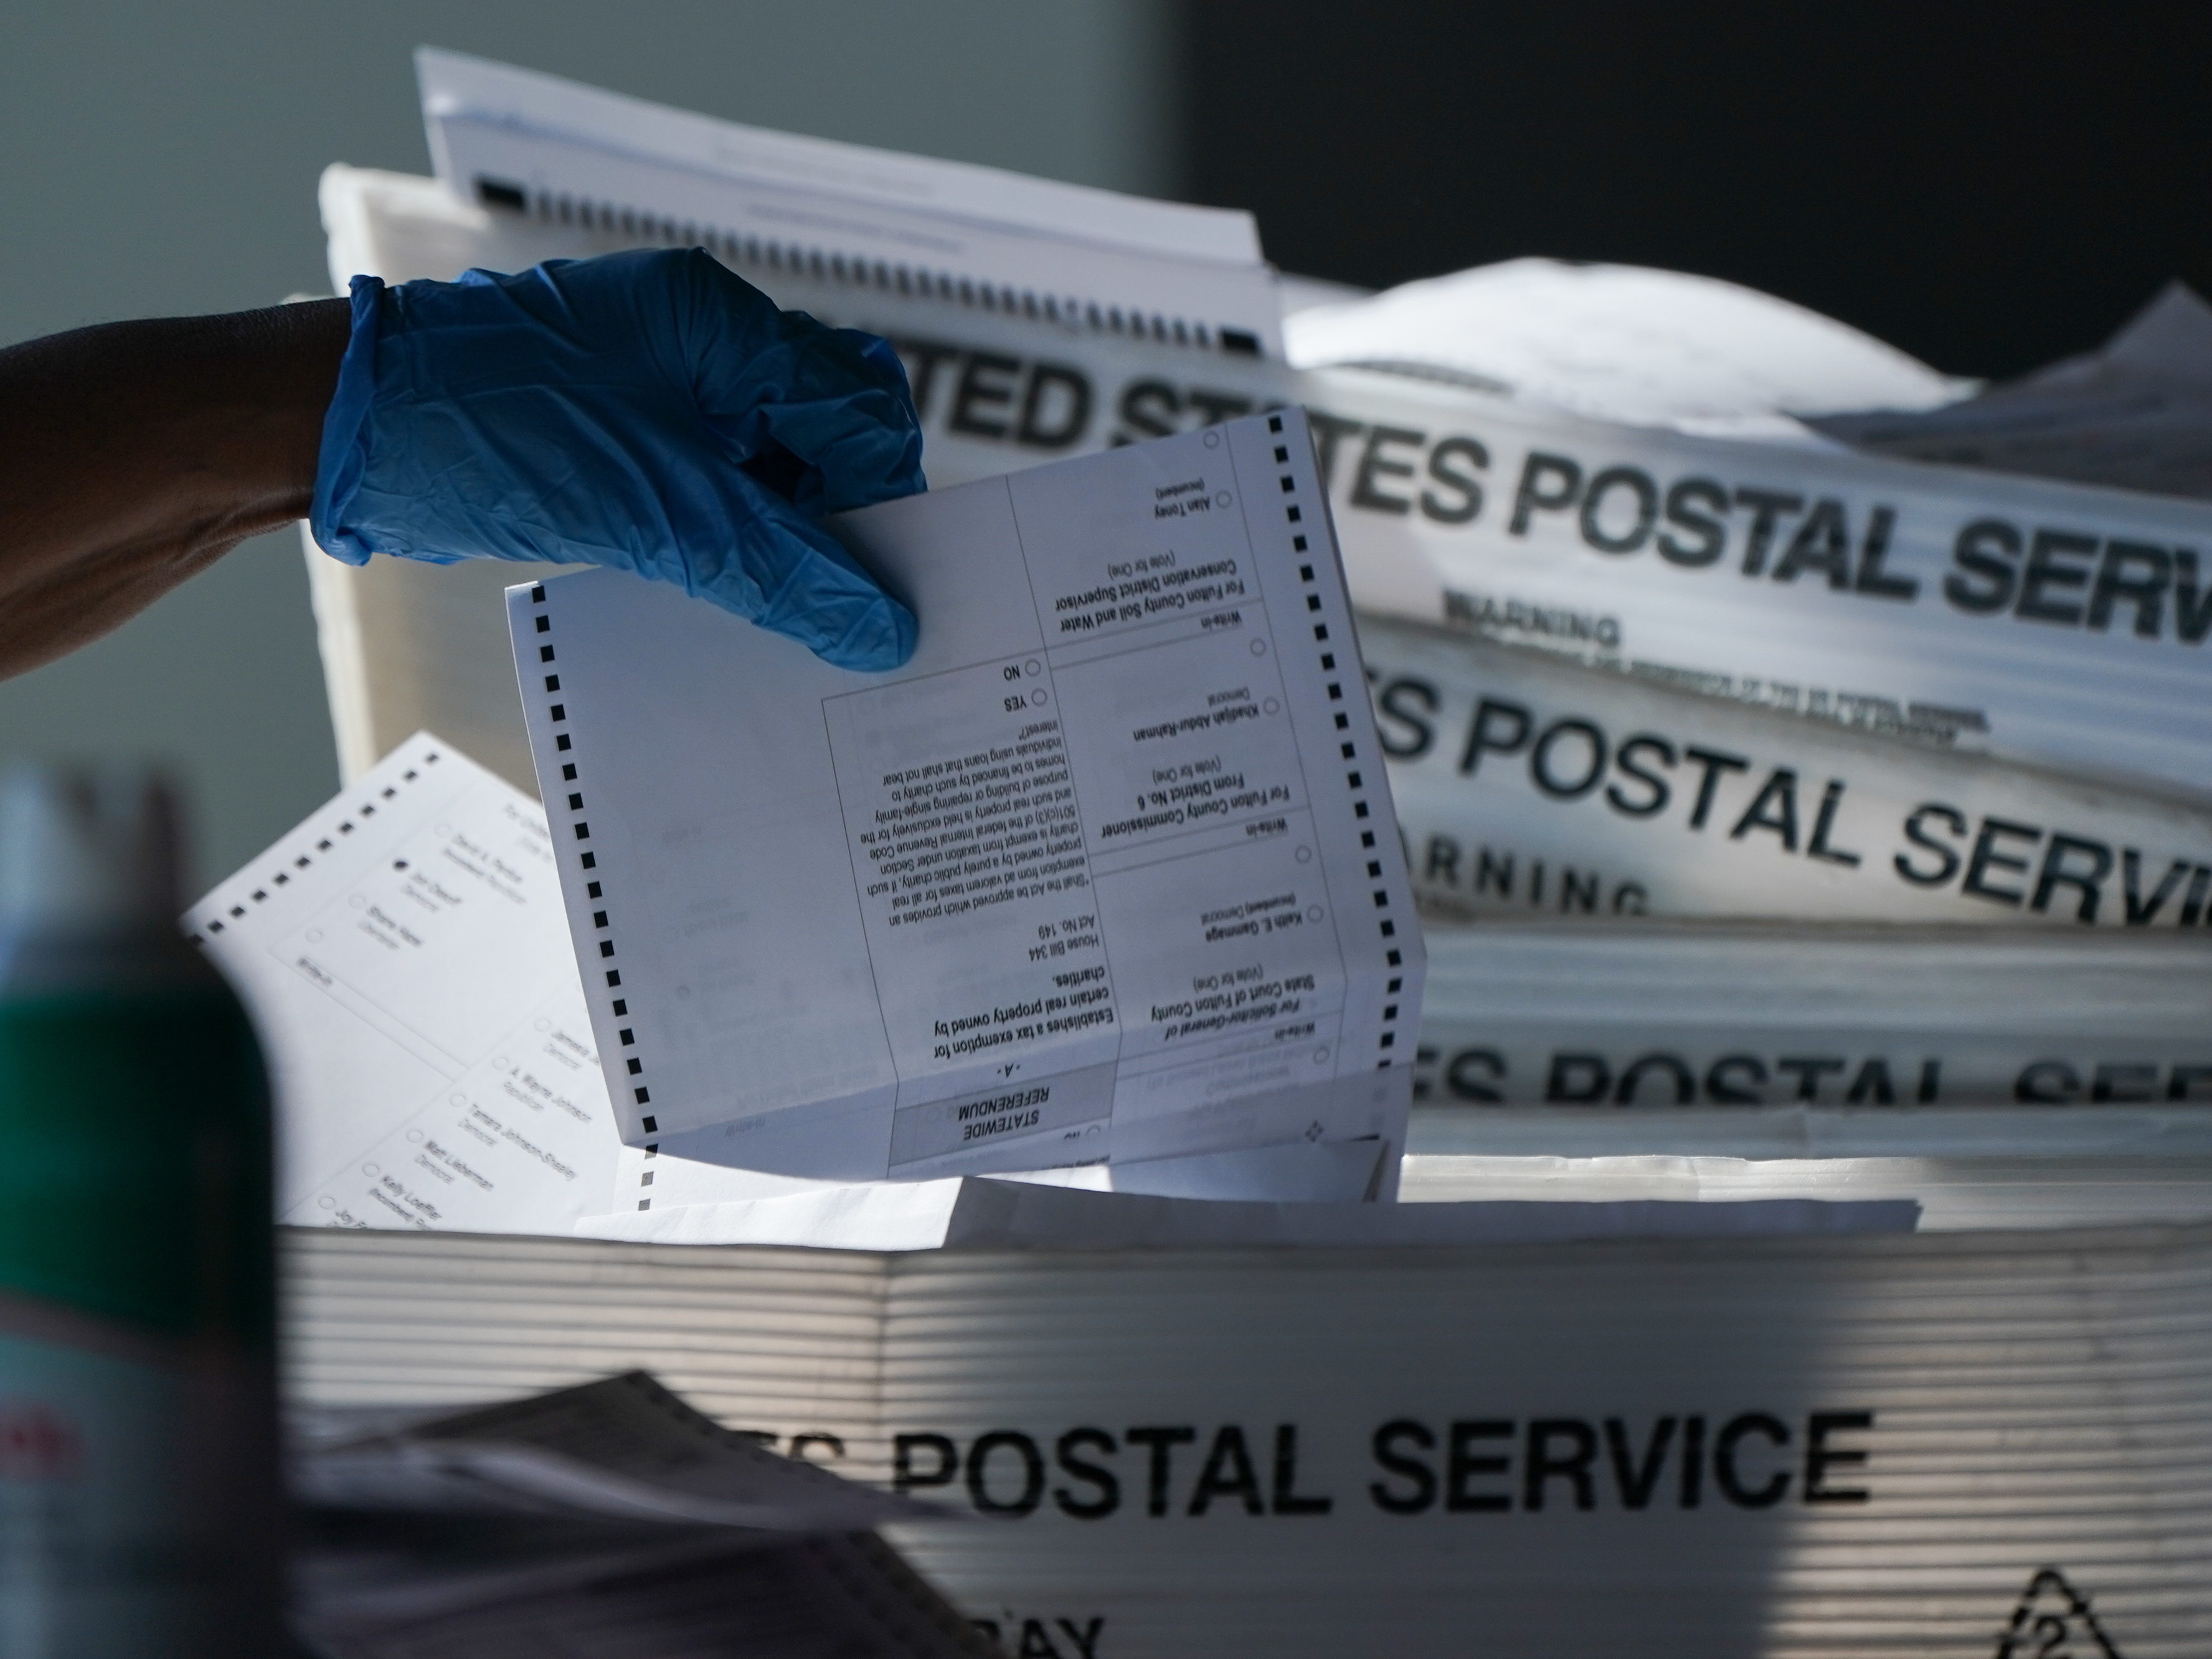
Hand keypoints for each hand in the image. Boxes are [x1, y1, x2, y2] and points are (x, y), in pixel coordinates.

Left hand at [311, 249, 925, 670]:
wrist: (344, 433)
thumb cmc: (485, 431)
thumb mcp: (652, 509)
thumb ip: (777, 566)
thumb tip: (880, 627)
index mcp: (721, 323)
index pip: (857, 406)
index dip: (882, 500)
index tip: (887, 590)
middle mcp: (705, 344)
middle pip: (832, 429)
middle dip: (849, 518)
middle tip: (848, 606)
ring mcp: (667, 391)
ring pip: (781, 467)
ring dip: (794, 542)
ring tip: (793, 621)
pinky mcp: (631, 441)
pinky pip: (722, 492)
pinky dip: (740, 546)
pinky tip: (737, 603)